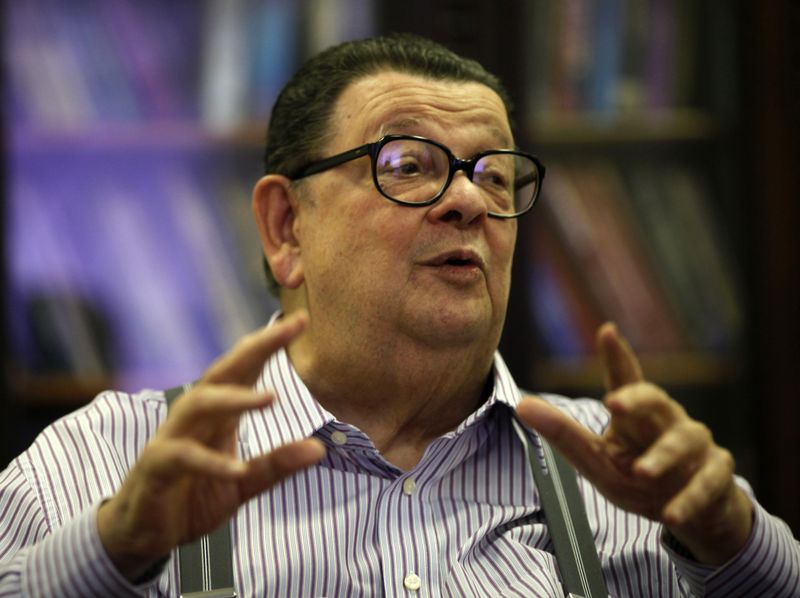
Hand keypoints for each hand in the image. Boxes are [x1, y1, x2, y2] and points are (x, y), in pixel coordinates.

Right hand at [97, 311, 324, 580]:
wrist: (142, 533)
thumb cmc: (193, 497)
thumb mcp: (244, 485)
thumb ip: (277, 465)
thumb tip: (320, 448)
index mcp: (219, 414)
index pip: (246, 369)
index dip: (271, 344)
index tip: (302, 320)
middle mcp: (195, 417)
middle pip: (223, 371)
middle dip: (256, 348)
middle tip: (288, 330)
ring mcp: (172, 437)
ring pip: (198, 404)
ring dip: (234, 399)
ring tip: (271, 398)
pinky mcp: (156, 467)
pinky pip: (182, 457)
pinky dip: (211, 463)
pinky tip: (237, 469)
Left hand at [516, 322, 752, 564]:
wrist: (689, 512)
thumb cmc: (638, 476)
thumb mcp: (596, 459)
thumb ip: (563, 433)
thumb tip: (520, 405)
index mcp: (637, 415)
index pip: (626, 380)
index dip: (617, 356)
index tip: (606, 331)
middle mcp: (668, 421)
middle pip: (656, 400)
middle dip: (637, 399)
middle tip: (613, 403)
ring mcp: (696, 446)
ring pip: (684, 440)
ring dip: (664, 456)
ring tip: (642, 472)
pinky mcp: (716, 475)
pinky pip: (707, 483)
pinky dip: (690, 499)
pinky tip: (672, 516)